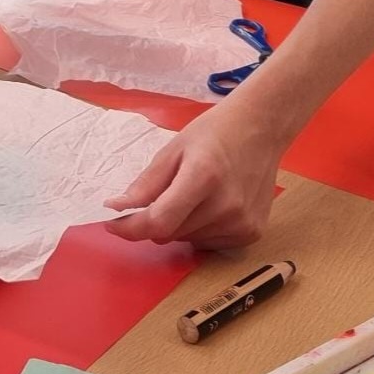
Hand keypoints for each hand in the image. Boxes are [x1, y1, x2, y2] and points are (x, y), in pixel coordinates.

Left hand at [104, 102, 287, 249]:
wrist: (261, 129)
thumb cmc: (214, 133)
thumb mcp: (174, 149)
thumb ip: (146, 183)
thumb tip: (116, 208)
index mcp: (203, 177)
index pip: (160, 221)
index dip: (131, 228)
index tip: (112, 223)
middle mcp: (226, 205)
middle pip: (171, 232)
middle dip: (155, 219)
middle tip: (163, 194)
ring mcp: (242, 222)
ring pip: (188, 239)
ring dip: (179, 224)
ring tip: (194, 193)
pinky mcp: (253, 233)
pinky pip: (210, 244)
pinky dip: (200, 230)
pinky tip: (211, 205)